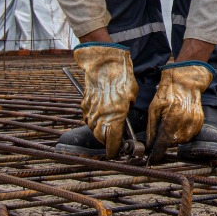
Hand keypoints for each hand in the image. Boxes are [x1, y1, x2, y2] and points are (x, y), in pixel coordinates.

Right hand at [73, 43, 136, 157]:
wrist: (105, 63)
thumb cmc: (121, 78)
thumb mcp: (132, 96)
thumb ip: (126, 111)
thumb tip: (124, 120)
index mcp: (115, 116)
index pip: (111, 141)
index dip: (113, 150)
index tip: (115, 153)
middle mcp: (101, 115)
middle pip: (100, 137)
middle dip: (106, 141)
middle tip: (112, 141)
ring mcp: (90, 109)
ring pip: (92, 128)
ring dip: (99, 131)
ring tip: (106, 129)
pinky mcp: (84, 103)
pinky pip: (87, 117)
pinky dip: (92, 120)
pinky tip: (99, 116)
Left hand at [146, 61, 213, 161]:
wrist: (185, 82)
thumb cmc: (167, 93)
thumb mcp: (153, 109)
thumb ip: (151, 129)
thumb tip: (149, 145)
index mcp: (170, 123)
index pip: (162, 146)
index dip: (156, 155)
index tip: (152, 159)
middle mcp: (183, 126)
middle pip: (172, 143)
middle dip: (165, 140)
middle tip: (163, 126)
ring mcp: (193, 125)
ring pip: (181, 140)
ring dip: (175, 136)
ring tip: (172, 121)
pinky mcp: (199, 123)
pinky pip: (190, 134)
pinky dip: (183, 131)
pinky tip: (180, 120)